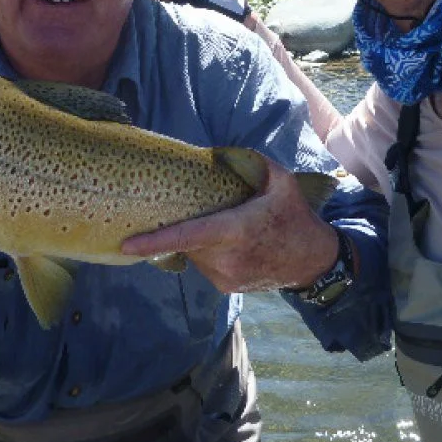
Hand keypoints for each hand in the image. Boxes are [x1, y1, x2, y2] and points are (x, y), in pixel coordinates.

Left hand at [121, 153, 338, 292]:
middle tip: (205, 210)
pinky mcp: (226, 287)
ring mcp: (225, 277)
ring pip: (194, 253)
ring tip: (227, 228)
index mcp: (236, 230)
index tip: (127, 244)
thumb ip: (249, 162)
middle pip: (188, 240)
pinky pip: (204, 265)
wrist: (313, 261)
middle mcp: (227, 258)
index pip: (187, 236)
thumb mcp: (280, 180)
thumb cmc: (294, 216)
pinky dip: (208, 253)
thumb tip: (217, 154)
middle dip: (188, 225)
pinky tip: (230, 245)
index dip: (154, 241)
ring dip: (200, 240)